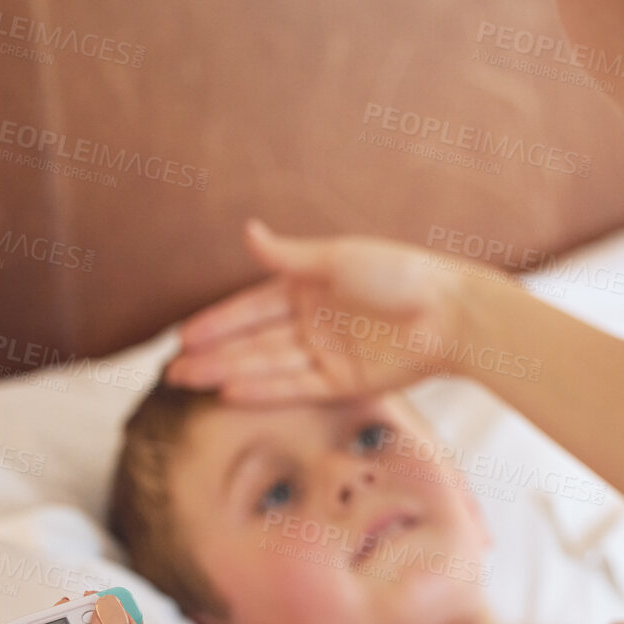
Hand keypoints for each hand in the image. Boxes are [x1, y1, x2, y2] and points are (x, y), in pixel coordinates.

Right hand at [164, 220, 472, 402]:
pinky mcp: (345, 384)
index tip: (182, 336)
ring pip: (268, 366)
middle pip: (254, 341)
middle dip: (213, 355)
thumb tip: (247, 231)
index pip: (253, 307)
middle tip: (172, 370)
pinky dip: (263, 390)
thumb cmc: (400, 274)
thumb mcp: (338, 259)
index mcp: (311, 286)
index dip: (217, 322)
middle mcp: (315, 322)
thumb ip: (289, 257)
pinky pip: (296, 388)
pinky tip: (230, 392)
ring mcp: (328, 354)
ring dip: (228, 373)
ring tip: (188, 383)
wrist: (451, 314)